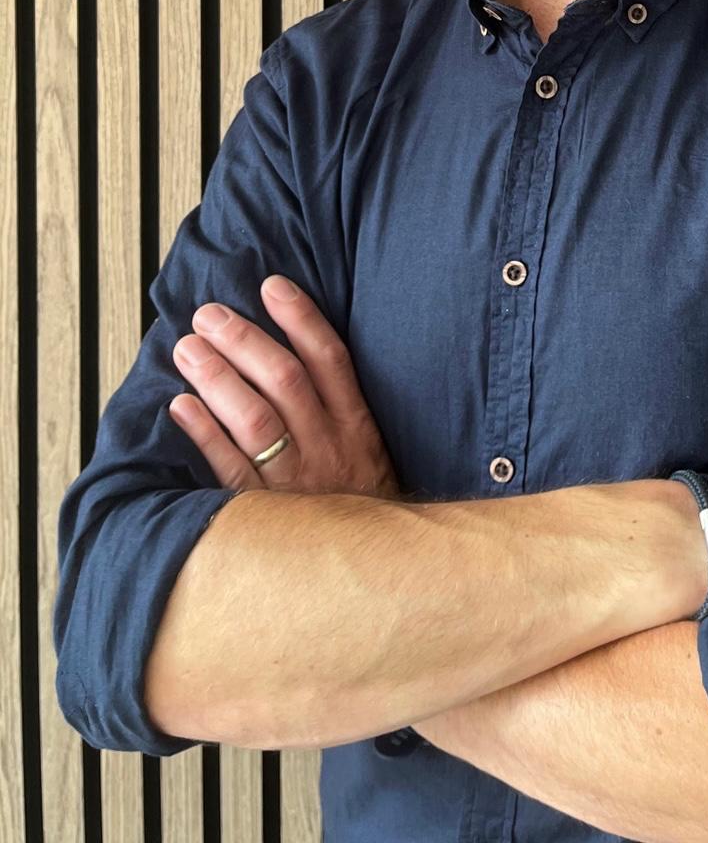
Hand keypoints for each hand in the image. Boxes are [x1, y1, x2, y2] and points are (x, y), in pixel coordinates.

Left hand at [167, 274, 405, 499]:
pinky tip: (180, 406)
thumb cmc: (359, 503)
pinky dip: (204, 436)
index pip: (330, 360)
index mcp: (357, 428)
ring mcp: (296, 484)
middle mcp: (329, 449)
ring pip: (255, 420)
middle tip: (209, 315)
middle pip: (285, 382)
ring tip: (187, 348)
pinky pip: (230, 471)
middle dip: (244, 341)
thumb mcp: (367, 452)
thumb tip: (295, 349)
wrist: (375, 574)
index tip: (270, 285)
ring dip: (217, 378)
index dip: (300, 319)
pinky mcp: (264, 517)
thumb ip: (338, 408)